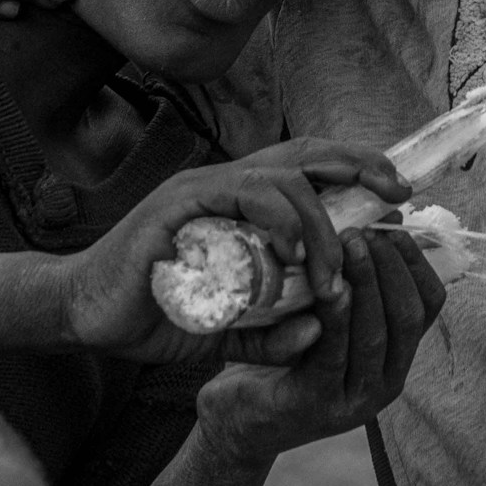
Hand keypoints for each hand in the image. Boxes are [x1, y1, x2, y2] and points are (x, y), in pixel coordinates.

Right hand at [64, 139, 412, 364]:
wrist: (85, 316)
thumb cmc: (155, 313)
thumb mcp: (228, 328)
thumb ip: (270, 329)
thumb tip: (319, 331)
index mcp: (242, 200)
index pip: (310, 167)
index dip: (358, 170)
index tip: (400, 194)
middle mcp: (226, 183)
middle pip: (306, 154)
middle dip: (359, 166)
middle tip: (396, 195)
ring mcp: (202, 189)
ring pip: (281, 179)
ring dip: (319, 224)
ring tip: (332, 271)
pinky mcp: (179, 204)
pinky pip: (240, 198)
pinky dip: (276, 222)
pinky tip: (293, 257)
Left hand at [194, 225, 445, 463]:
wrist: (237, 419)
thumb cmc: (285, 353)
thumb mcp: (327, 316)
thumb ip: (354, 282)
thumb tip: (378, 217)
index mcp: (395, 357)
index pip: (428, 305)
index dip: (416, 262)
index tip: (394, 225)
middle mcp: (384, 382)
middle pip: (407, 317)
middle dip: (391, 267)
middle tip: (366, 229)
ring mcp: (354, 399)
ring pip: (376, 335)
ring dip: (367, 283)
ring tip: (350, 241)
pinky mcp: (317, 404)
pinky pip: (335, 354)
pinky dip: (338, 317)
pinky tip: (332, 285)